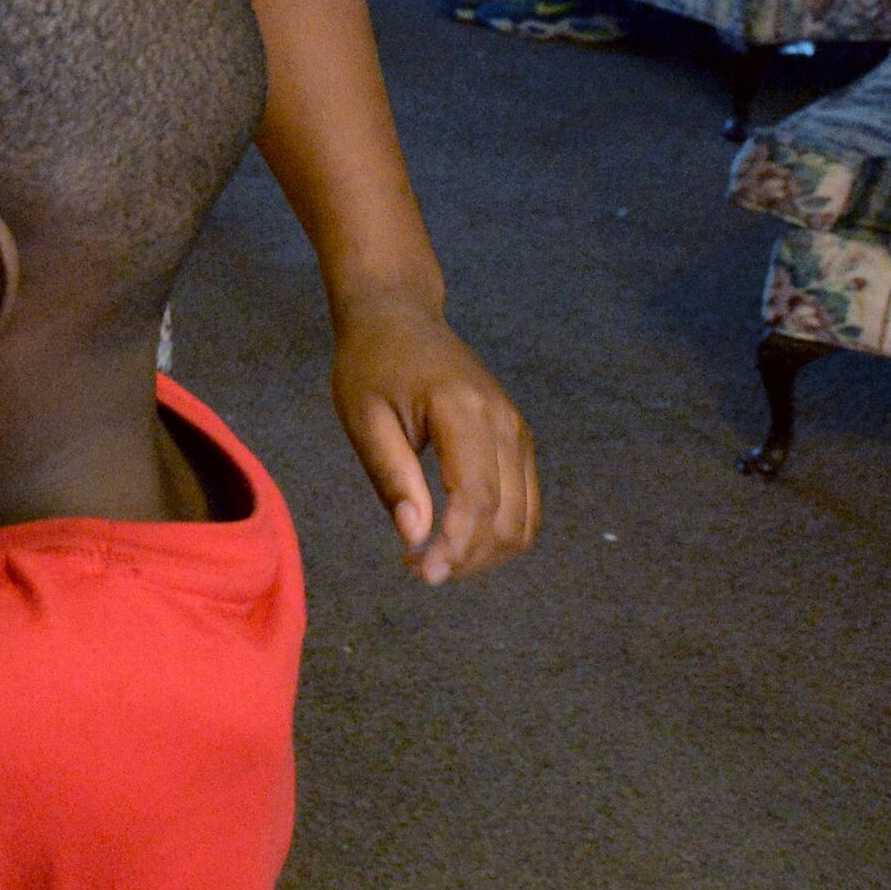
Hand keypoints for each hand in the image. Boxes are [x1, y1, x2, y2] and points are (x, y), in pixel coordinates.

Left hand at [330, 293, 539, 583]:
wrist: (400, 319)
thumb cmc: (372, 365)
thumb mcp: (364, 419)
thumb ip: (392, 477)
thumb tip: (415, 536)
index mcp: (463, 411)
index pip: (477, 498)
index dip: (454, 546)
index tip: (420, 571)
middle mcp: (504, 422)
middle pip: (508, 518)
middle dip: (468, 558)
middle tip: (419, 569)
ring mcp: (518, 430)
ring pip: (525, 519)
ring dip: (486, 554)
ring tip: (436, 558)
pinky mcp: (519, 439)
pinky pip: (526, 503)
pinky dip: (499, 533)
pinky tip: (458, 539)